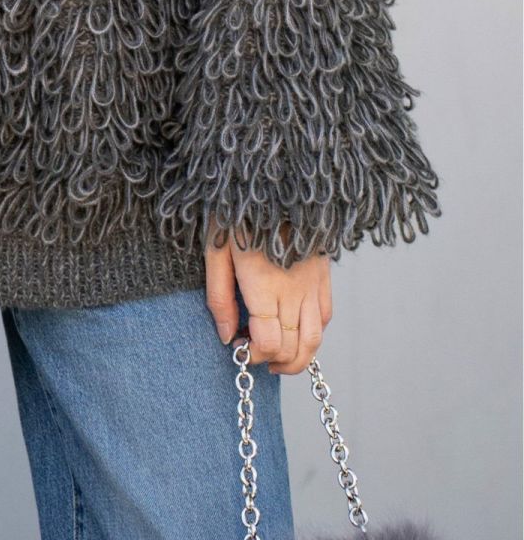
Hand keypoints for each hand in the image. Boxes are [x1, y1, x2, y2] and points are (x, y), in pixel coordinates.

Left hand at [204, 215, 331, 375]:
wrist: (270, 178)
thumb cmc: (235, 211)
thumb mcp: (214, 251)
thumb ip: (219, 298)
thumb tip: (227, 337)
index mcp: (264, 285)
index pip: (269, 342)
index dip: (254, 355)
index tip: (239, 346)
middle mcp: (294, 290)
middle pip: (293, 347)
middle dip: (274, 360)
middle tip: (254, 356)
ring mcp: (313, 282)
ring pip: (316, 338)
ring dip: (299, 357)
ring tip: (278, 359)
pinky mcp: (323, 272)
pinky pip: (325, 315)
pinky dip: (314, 333)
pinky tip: (296, 329)